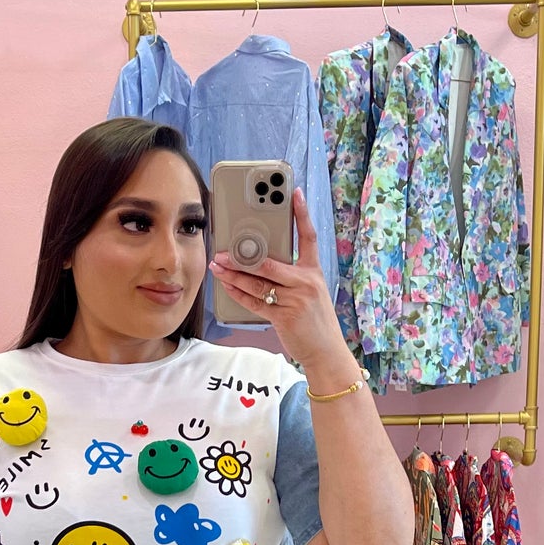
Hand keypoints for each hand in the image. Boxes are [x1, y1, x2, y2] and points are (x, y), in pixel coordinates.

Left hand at [211, 188, 354, 378]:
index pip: (309, 237)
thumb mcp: (312, 293)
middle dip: (243, 257)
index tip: (293, 193)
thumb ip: (292, 277)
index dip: (302, 213)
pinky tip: (226, 286)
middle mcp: (306, 283)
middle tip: (223, 251)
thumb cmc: (316, 322)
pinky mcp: (284, 317)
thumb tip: (261, 264)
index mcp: (314, 272)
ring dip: (233, 275)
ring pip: (257, 283)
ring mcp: (295, 300)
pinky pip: (254, 302)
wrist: (326, 351)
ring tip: (217, 266)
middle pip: (269, 263)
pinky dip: (238, 294)